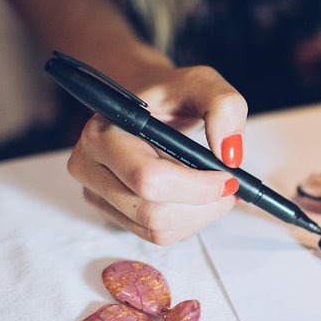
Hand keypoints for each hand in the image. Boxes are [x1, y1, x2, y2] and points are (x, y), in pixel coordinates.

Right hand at [67, 65, 247, 244]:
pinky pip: (156, 236)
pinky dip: (188, 223)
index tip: (229, 177)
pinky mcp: (113, 212)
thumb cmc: (172, 94)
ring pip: (157, 230)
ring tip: (216, 190)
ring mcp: (97, 193)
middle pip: (153, 212)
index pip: (148, 178)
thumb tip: (230, 154)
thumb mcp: (204, 84)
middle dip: (203, 205)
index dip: (197, 187)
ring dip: (199, 216)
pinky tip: (197, 199)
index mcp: (104, 131)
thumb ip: (224, 107)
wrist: (150, 106)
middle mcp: (90, 165)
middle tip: (229, 187)